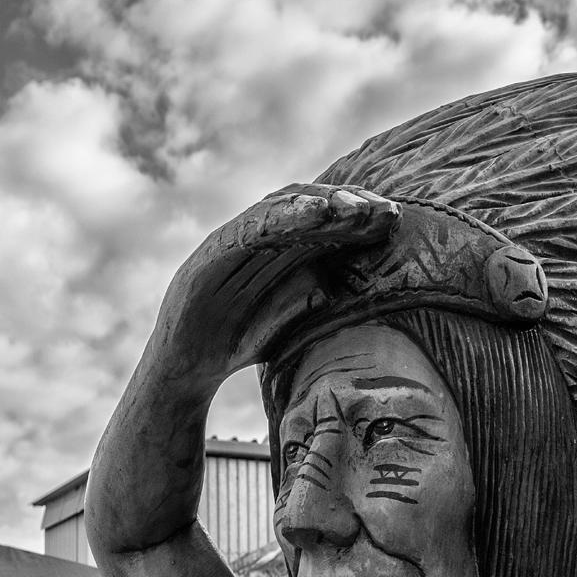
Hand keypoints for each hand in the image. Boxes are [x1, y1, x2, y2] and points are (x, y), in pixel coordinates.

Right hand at [146, 184, 399, 380]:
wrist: (183, 372)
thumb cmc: (236, 344)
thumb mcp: (286, 323)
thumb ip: (306, 300)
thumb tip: (333, 283)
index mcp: (278, 250)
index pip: (322, 222)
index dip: (357, 216)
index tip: (393, 219)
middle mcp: (256, 239)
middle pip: (306, 208)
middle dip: (347, 204)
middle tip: (385, 210)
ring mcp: (230, 243)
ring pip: (278, 211)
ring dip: (318, 205)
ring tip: (353, 207)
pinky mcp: (208, 258)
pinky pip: (244, 231)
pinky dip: (278, 219)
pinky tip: (310, 214)